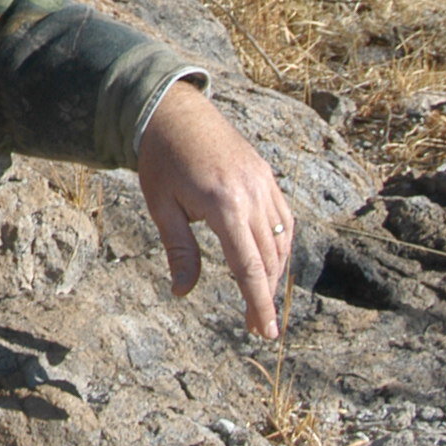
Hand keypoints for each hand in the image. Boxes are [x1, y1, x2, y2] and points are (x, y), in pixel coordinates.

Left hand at [135, 81, 292, 338]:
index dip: (259, 304)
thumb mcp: (161, 206)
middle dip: (265, 296)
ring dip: (275, 274)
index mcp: (224, 205)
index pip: (249, 267)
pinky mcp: (267, 175)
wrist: (175, 112)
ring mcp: (264, 183)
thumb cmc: (161, 161)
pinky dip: (280, 245)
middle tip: (256, 327)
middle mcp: (252, 195)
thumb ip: (179, 250)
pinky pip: (283, 219)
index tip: (266, 332)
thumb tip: (182, 292)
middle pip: (269, 259)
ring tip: (261, 299)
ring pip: (281, 241)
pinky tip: (269, 262)